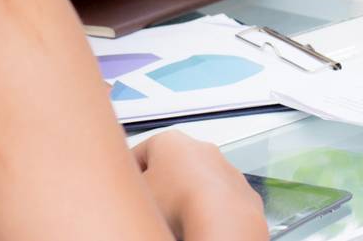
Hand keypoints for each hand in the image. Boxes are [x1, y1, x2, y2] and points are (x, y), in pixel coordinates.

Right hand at [132, 131, 266, 239]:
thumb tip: (124, 192)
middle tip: (148, 204)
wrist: (220, 217)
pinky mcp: (238, 188)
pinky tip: (195, 221)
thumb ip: (127, 186)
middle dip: (159, 184)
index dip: (129, 173)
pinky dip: (207, 208)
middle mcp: (199, 147)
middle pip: (169, 165)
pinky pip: (216, 198)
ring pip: (195, 181)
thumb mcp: (136, 194)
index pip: (138, 153)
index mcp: (169, 141)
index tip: (126, 186)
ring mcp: (222, 166)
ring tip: (172, 217)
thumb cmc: (179, 203)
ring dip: (183, 195)